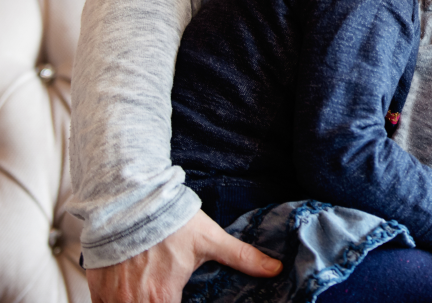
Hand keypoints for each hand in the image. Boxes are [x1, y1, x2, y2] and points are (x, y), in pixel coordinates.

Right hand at [85, 209, 281, 302]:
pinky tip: (132, 295)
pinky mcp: (96, 289)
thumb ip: (242, 257)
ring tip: (152, 294)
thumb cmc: (168, 220)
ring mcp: (112, 298)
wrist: (127, 200)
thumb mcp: (209, 239)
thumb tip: (275, 268)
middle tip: (168, 295)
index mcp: (162, 298)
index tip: (182, 300)